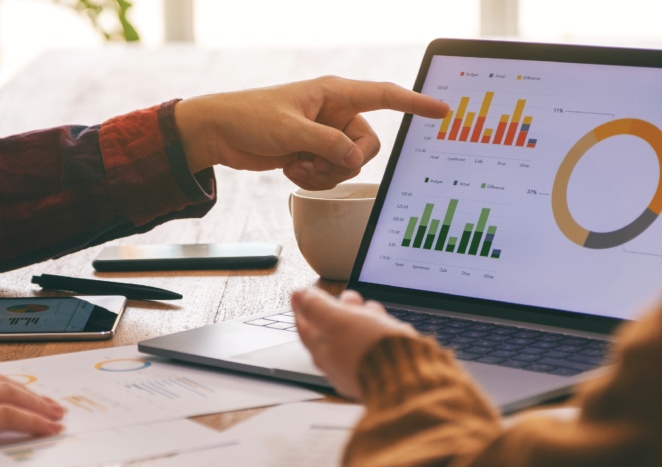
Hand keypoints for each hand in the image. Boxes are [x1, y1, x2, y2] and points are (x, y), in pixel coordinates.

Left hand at [175, 76, 449, 190]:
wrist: (220, 133)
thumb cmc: (250, 118)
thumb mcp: (290, 130)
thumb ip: (327, 145)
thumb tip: (355, 160)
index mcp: (335, 93)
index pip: (384, 96)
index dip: (415, 103)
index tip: (442, 110)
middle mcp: (335, 113)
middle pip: (367, 146)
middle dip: (343, 161)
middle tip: (314, 160)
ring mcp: (325, 136)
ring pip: (348, 165)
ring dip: (324, 173)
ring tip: (295, 163)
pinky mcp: (313, 154)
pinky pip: (330, 175)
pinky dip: (313, 178)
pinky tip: (289, 169)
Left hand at [292, 288, 416, 398]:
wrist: (407, 378)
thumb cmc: (370, 351)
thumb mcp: (338, 320)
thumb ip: (317, 307)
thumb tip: (298, 295)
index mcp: (321, 352)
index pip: (304, 327)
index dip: (302, 306)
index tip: (300, 294)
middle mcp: (337, 364)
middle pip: (331, 331)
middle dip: (340, 309)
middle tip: (348, 296)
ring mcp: (358, 368)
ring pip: (355, 336)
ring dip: (362, 317)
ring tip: (371, 307)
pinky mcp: (379, 370)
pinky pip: (374, 345)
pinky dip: (377, 331)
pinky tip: (386, 324)